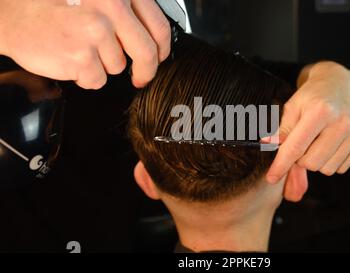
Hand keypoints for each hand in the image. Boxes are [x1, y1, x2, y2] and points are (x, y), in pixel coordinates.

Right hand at [0, 0, 170, 88]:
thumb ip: (125, 13)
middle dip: (145, 70)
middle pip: (146, 53)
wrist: (11, 15)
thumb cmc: (50, 5)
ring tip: (80, 48)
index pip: (158, 26)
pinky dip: (86, 76)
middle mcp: (110, 6)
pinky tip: (71, 58)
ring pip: (119, 66)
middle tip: (140, 76)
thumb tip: (153, 39)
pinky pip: (98, 79)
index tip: (159, 56)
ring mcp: (96, 32)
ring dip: (103, 65)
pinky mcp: (81, 56)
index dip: (162, 48)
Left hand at [262, 61, 349, 201]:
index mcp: (320, 111)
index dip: (282, 165)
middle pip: (312, 163)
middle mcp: (341, 122)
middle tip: (300, 145)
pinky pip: (340, 167)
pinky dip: (329, 161)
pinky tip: (327, 144)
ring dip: (315, 161)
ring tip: (314, 142)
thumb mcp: (292, 106)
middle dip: (300, 159)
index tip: (271, 178)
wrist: (340, 81)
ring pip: (327, 169)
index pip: (296, 147)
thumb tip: (268, 144)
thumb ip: (282, 129)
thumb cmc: (312, 95)